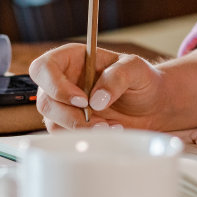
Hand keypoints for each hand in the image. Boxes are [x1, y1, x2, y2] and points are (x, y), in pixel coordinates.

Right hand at [27, 43, 173, 131]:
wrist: (152, 105)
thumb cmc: (141, 80)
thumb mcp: (135, 69)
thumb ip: (117, 76)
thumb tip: (96, 99)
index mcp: (72, 59)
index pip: (43, 68)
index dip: (55, 85)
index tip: (82, 100)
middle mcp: (63, 81)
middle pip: (44, 100)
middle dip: (71, 115)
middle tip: (100, 120)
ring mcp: (64, 105)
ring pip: (52, 122)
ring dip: (81, 129)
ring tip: (110, 126)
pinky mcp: (71, 125)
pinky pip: (65, 136)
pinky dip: (86, 137)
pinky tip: (108, 130)